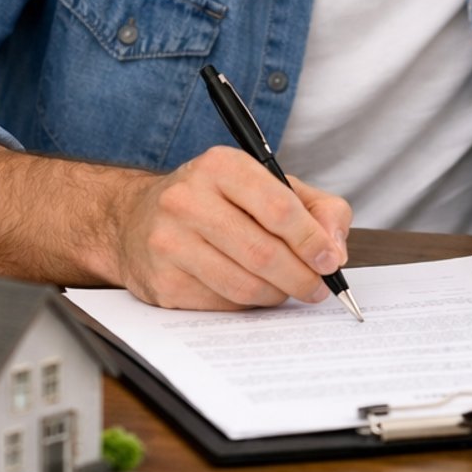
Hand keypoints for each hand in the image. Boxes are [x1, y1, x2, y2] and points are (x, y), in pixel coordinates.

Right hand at [111, 146, 352, 310]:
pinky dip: (247, 304)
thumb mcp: (268, 186)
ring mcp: (169, 242)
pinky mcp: (161, 281)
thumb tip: (335, 250)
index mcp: (220, 166)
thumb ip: (317, 209)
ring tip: (287, 289)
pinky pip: (221, 305)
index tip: (330, 260)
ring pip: (243, 285)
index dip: (311, 240)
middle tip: (318, 288)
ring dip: (277, 295)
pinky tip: (250, 291)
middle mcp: (188, 199)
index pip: (278, 207)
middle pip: (263, 253)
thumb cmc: (216, 201)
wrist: (137, 220)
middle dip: (301, 277)